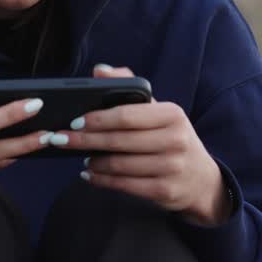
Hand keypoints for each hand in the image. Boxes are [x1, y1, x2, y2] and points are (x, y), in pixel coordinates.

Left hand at [52, 64, 231, 225]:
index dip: (97, 118)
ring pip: (119, 165)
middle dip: (84, 140)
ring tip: (80, 156)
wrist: (201, 179)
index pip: (127, 115)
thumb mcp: (158, 110)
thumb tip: (99, 70)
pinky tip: (90, 174)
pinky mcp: (165, 191)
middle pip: (119, 141)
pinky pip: (124, 185)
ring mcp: (172, 168)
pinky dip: (102, 180)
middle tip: (60, 139)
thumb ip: (128, 86)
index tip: (73, 120)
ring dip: (93, 161)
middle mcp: (175, 140)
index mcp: (172, 114)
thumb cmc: (170, 137)